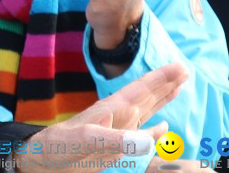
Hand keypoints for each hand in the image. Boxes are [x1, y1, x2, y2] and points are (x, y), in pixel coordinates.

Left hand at [12, 63, 187, 171]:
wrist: (43, 161)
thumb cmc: (59, 147)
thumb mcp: (86, 140)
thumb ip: (116, 138)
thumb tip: (150, 137)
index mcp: (112, 110)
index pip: (141, 90)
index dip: (160, 78)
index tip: (180, 66)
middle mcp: (117, 117)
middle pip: (146, 95)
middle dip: (165, 83)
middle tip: (185, 69)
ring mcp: (117, 131)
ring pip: (146, 111)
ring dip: (162, 100)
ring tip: (178, 87)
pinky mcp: (115, 147)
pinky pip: (141, 137)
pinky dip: (155, 132)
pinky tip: (163, 129)